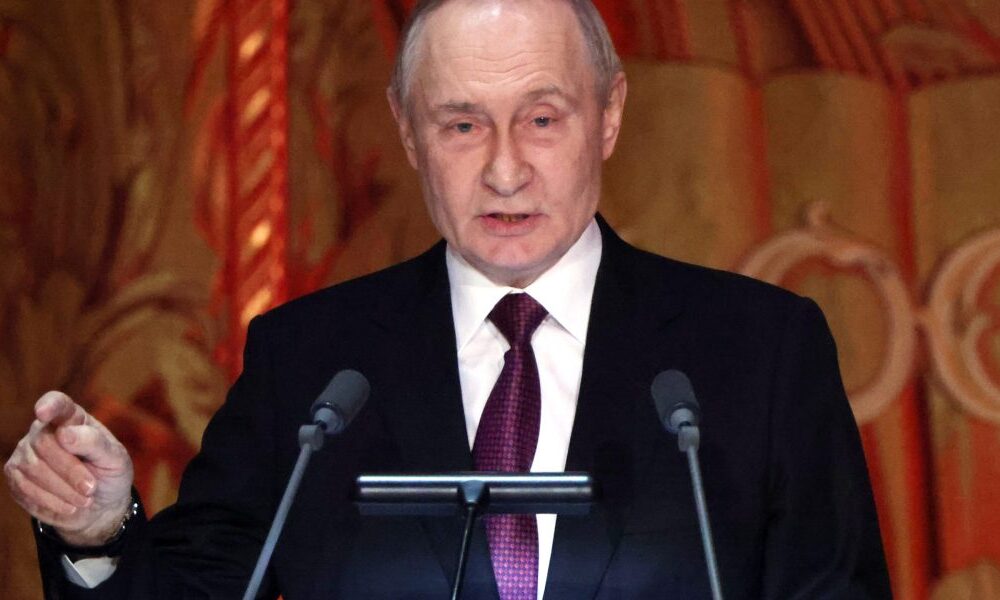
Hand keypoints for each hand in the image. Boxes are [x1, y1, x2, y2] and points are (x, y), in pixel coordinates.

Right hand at [4, 391, 133, 546]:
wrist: (98, 505)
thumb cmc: (108, 474)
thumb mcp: (114, 459)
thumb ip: (94, 443)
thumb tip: (64, 434)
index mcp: (73, 418)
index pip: (58, 404)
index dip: (49, 405)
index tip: (43, 411)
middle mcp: (44, 430)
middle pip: (44, 443)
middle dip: (69, 470)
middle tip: (91, 489)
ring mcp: (26, 452)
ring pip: (33, 467)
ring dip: (62, 489)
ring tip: (85, 500)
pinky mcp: (15, 476)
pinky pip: (24, 487)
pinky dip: (50, 501)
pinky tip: (69, 506)